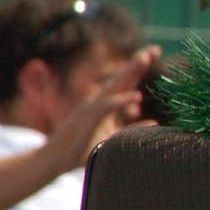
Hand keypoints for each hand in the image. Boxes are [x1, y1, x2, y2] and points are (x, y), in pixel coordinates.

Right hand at [41, 45, 160, 172]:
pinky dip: (121, 100)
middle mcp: (99, 102)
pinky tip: (136, 95)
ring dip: (130, 71)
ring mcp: (92, 108)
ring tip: (145, 58)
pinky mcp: (87, 118)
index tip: (155, 53)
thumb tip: (154, 122)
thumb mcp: (113, 138)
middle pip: (122, 79)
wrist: (53, 161)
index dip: (139, 68)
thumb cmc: (81, 150)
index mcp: (106, 105)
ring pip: (114, 86)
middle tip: (155, 49)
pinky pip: (106, 107)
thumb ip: (131, 129)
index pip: (125, 83)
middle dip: (138, 63)